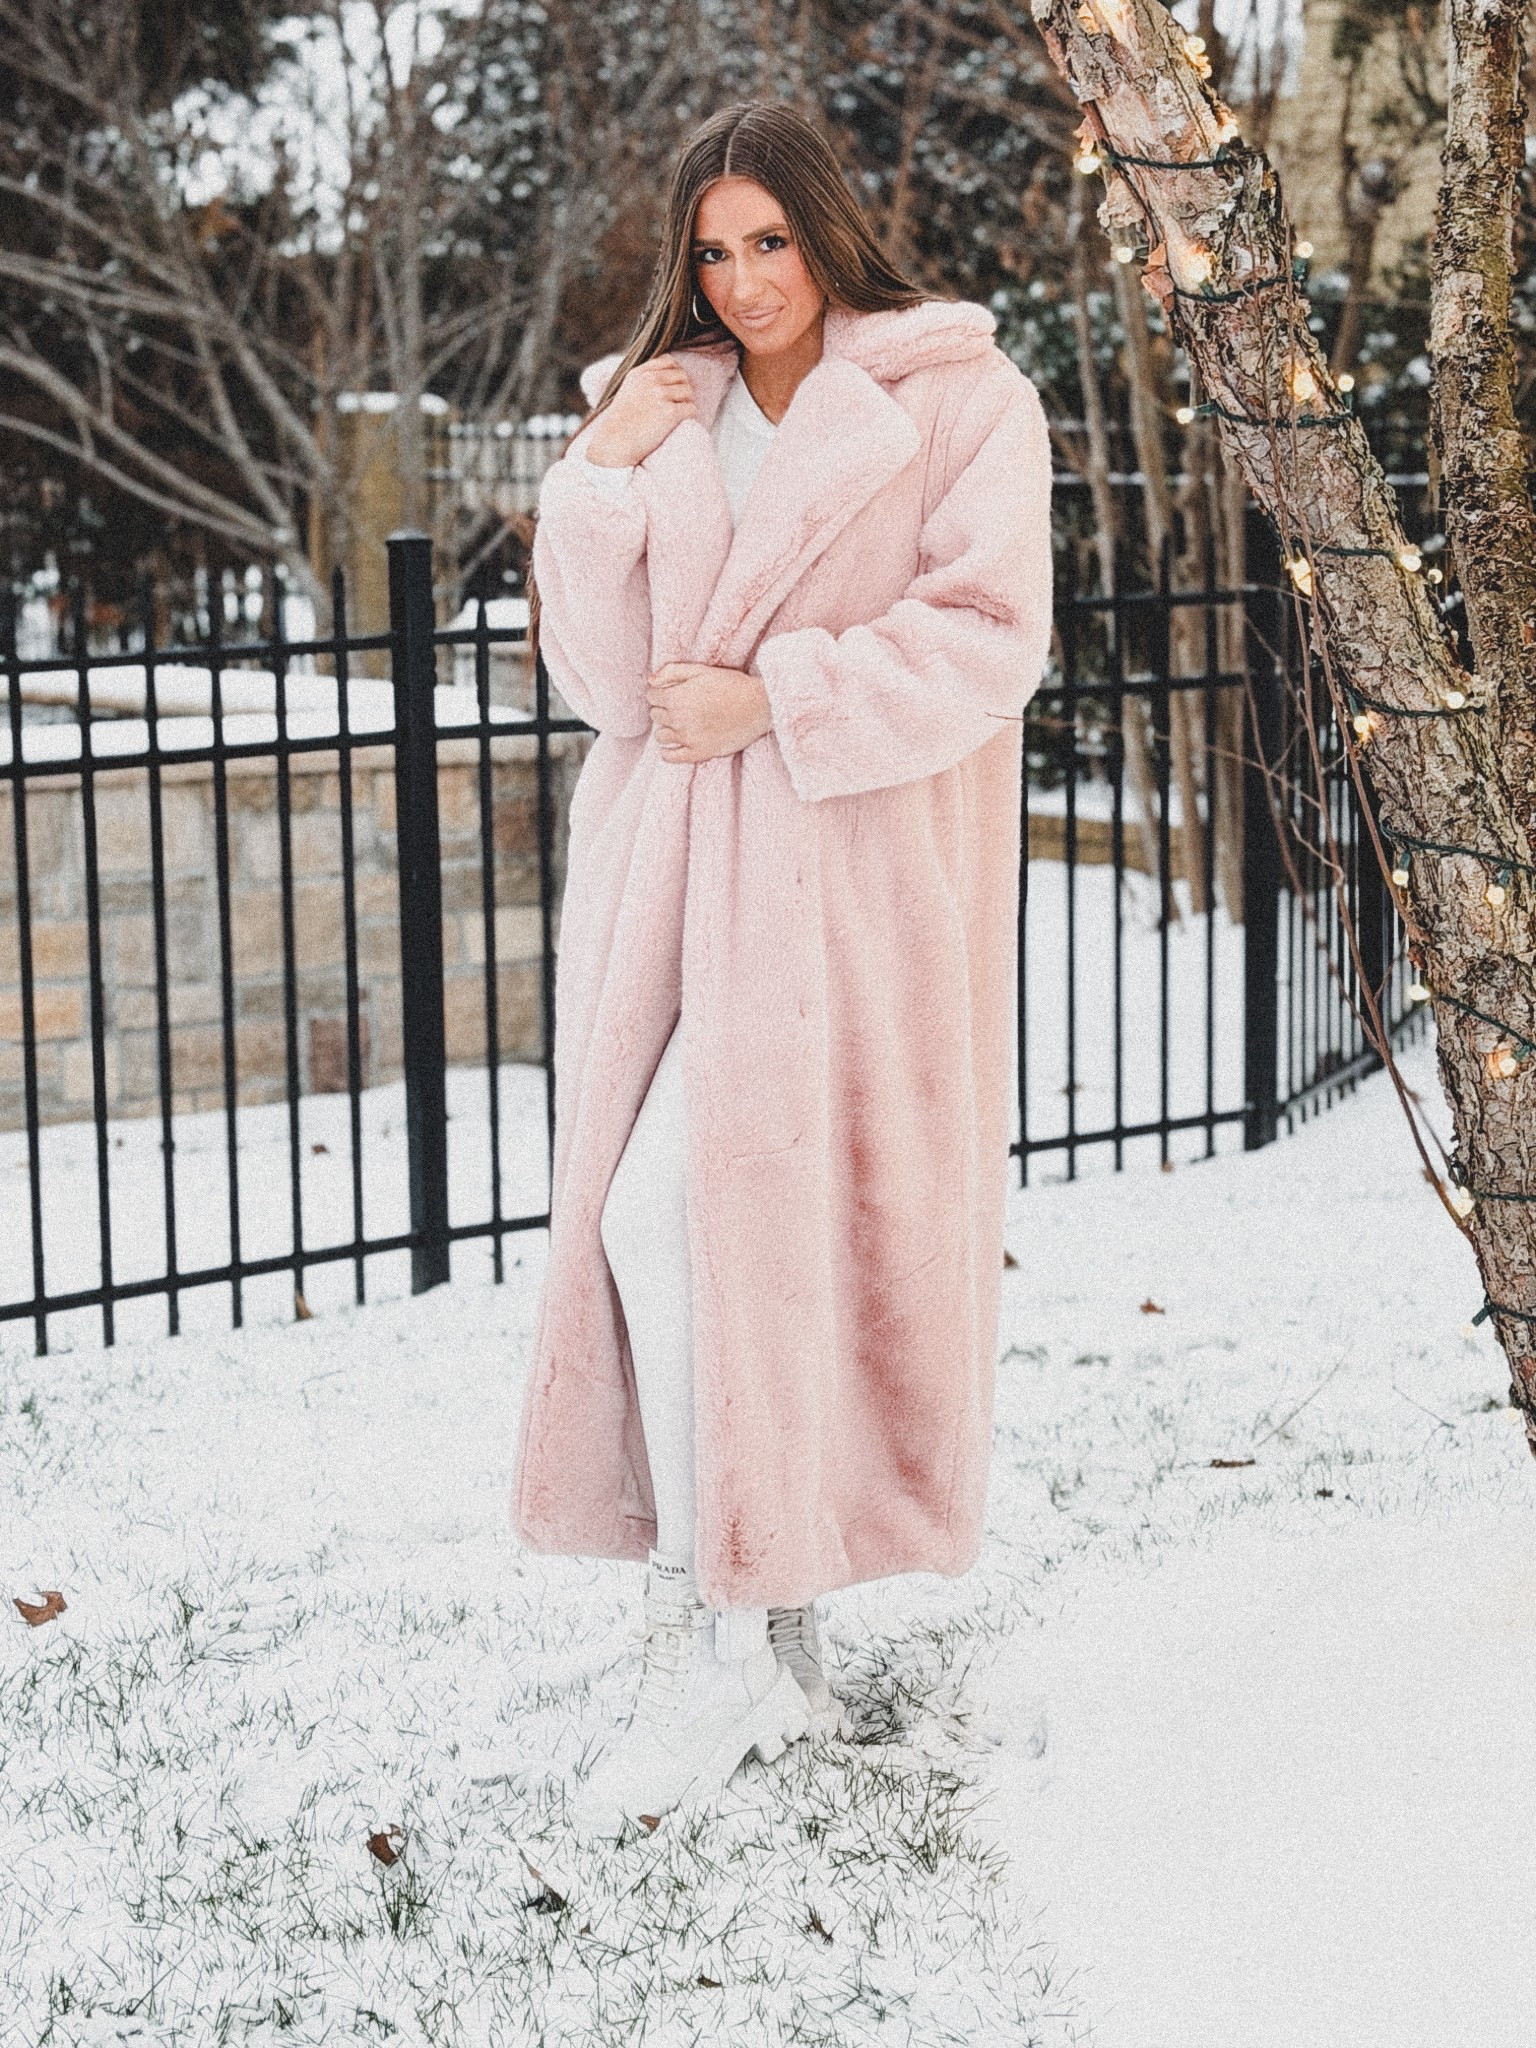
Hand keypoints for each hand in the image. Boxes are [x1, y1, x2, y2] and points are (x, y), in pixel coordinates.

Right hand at [583, 354, 699, 467]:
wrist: (614, 444)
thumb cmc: (621, 423)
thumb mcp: (627, 391)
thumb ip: (643, 380)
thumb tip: (668, 377)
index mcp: (639, 373)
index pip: (669, 361)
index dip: (676, 373)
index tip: (673, 387)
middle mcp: (650, 380)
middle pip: (682, 376)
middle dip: (683, 389)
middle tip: (678, 404)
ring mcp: (660, 395)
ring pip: (688, 392)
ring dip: (687, 403)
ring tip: (678, 415)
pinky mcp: (670, 412)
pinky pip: (691, 408)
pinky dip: (689, 416)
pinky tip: (681, 423)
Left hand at [647, 663, 772, 763]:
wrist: (758, 706)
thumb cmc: (731, 685)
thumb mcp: (700, 671)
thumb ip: (672, 672)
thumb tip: (651, 681)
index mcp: (676, 697)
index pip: (652, 696)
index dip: (661, 693)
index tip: (672, 692)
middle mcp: (678, 719)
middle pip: (656, 715)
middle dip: (664, 709)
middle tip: (681, 706)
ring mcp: (688, 738)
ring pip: (661, 736)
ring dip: (667, 729)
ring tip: (682, 724)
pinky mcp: (699, 752)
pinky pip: (671, 757)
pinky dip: (668, 752)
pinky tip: (673, 746)